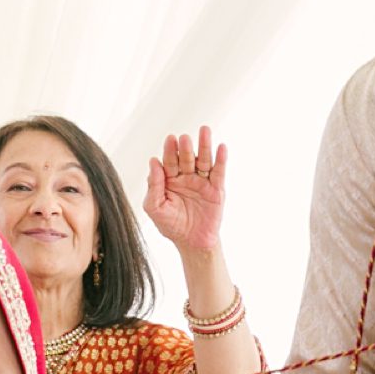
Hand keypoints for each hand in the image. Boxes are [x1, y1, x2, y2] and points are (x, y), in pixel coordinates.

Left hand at [143, 127, 225, 252]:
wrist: (192, 243)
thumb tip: (153, 162)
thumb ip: (153, 186)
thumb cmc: (171, 225)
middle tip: (184, 137)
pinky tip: (221, 147)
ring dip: (204, 146)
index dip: (169, 150)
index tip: (170, 139)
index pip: (169, 161)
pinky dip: (221, 159)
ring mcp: (202, 181)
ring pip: (204, 160)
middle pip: (186, 158)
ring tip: (205, 131)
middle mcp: (186, 177)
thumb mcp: (155, 208)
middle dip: (185, 148)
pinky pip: (219, 172)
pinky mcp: (216, 189)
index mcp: (169, 179)